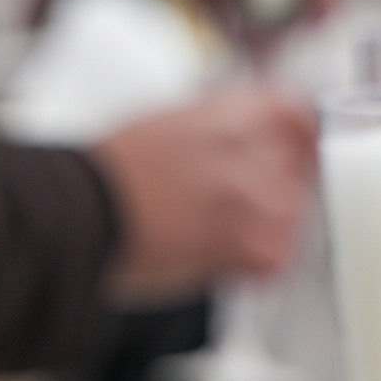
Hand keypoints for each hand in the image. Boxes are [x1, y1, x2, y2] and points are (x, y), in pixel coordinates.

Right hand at [88, 85, 316, 300]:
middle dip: (277, 192)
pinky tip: (216, 262)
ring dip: (263, 232)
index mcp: (225, 111)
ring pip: (290, 216)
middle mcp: (243, 148)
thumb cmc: (104, 177)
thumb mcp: (165, 123)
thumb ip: (215, 129)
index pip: (295, 112)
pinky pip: (274, 260)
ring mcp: (246, 196)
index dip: (301, 136)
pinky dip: (251, 269)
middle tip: (240, 211)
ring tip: (216, 239)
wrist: (79, 216)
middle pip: (296, 170)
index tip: (299, 153)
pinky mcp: (240, 244)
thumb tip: (243, 144)